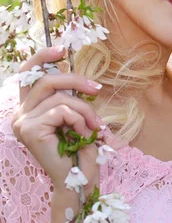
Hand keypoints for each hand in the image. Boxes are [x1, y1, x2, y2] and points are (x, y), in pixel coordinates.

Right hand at [10, 46, 102, 193]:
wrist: (78, 178)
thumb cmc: (80, 147)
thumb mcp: (75, 116)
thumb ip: (69, 97)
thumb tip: (76, 74)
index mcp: (28, 108)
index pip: (27, 75)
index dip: (42, 58)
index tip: (62, 49)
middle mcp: (20, 113)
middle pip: (45, 79)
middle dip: (76, 80)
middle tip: (97, 89)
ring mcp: (22, 121)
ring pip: (59, 96)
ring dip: (85, 108)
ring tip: (95, 125)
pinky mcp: (29, 130)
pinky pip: (62, 110)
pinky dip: (80, 119)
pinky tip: (84, 134)